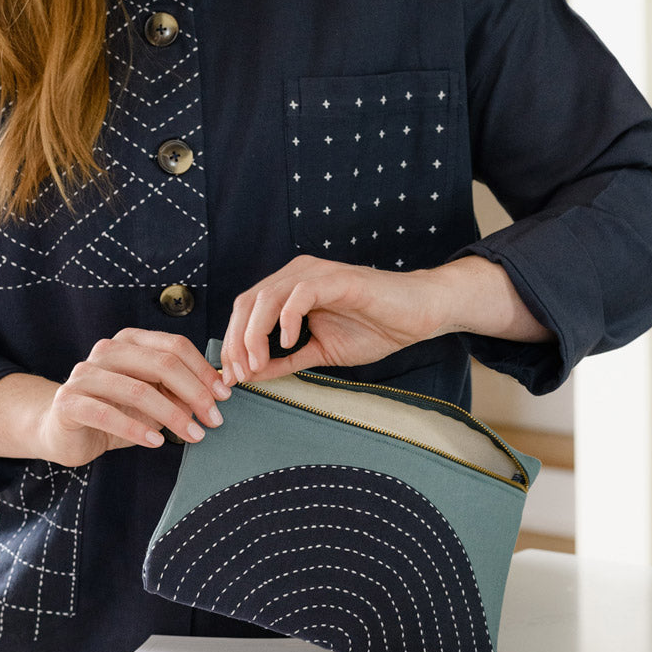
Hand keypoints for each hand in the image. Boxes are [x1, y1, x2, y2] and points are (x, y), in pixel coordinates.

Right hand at [0, 330, 231, 466]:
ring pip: (138, 390)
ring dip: (172, 415)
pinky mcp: (68, 401)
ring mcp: (84, 374)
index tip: (224, 396)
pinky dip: (137, 429)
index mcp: (130, 341)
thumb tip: (218, 393)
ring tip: (193, 435)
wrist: (64, 429)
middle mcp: (106, 351)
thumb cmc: (115, 411)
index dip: (203, 371)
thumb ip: (179, 390)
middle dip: (194, 393)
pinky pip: (107, 414)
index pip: (174, 346)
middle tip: (214, 419)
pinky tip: (157, 442)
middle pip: (161, 364)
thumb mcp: (152, 398)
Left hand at [220, 255, 552, 383]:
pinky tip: (287, 343)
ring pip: (266, 298)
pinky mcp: (336, 279)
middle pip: (247, 303)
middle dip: (236, 342)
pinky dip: (286, 319)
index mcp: (289, 290)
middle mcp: (297, 275)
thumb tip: (251, 375)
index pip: (245, 311)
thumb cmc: (375, 328)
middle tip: (239, 374)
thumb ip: (285, 361)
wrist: (418, 315)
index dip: (232, 343)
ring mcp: (315, 275)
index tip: (232, 376)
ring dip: (255, 335)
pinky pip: (299, 294)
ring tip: (258, 363)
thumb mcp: (320, 352)